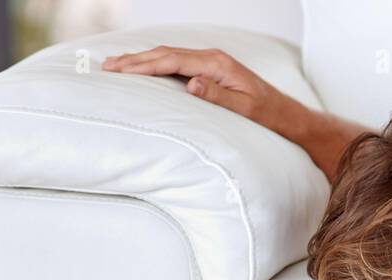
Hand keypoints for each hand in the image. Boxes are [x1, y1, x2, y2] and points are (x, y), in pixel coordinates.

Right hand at [102, 46, 290, 133]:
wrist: (285, 113)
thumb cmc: (267, 113)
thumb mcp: (244, 108)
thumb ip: (217, 95)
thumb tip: (191, 83)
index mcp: (217, 64)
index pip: (172, 60)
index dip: (144, 64)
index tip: (120, 69)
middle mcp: (212, 57)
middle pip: (166, 53)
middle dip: (135, 59)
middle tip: (106, 66)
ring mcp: (211, 61)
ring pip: (169, 55)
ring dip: (142, 60)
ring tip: (116, 65)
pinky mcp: (211, 68)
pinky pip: (177, 62)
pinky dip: (156, 64)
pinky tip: (144, 68)